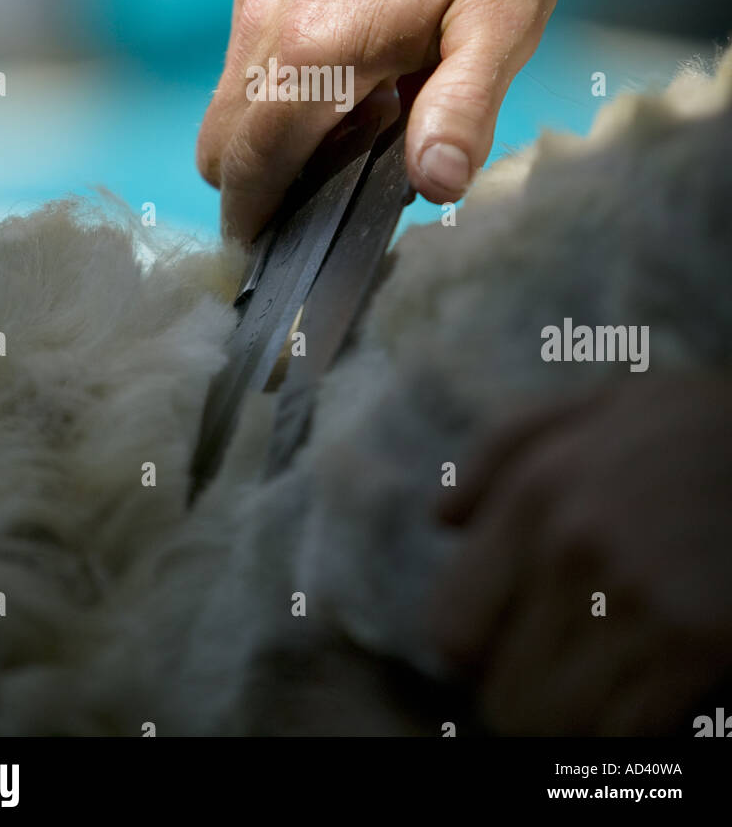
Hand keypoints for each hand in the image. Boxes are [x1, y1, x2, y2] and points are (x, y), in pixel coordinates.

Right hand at [197, 0, 569, 241]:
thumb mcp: (502, 21)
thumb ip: (461, 112)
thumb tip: (432, 190)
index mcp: (315, 52)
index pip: (250, 168)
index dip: (251, 223)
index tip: (266, 258)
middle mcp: (264, 21)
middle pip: (218, 142)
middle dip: (256, 184)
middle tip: (328, 190)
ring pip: (229, 93)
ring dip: (273, 128)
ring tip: (360, 115)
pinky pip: (246, 43)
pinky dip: (278, 75)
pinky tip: (352, 53)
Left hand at [435, 376, 731, 734]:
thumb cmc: (700, 427)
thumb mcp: (598, 404)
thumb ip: (504, 449)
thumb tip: (442, 521)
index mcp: (535, 492)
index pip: (451, 630)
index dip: (477, 650)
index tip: (510, 641)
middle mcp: (571, 551)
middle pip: (501, 694)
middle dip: (527, 691)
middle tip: (566, 667)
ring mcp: (636, 602)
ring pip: (557, 727)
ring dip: (576, 720)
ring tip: (607, 684)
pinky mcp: (696, 644)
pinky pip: (627, 737)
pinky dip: (634, 731)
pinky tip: (657, 693)